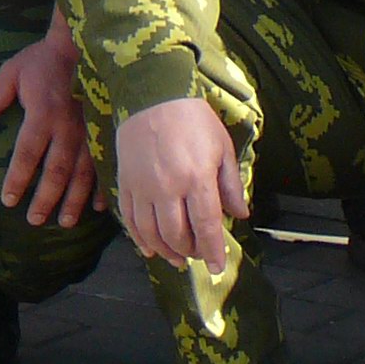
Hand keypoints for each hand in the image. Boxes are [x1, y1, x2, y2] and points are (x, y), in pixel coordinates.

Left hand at [0, 11, 99, 227]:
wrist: (84, 43)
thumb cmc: (44, 59)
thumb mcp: (12, 71)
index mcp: (43, 113)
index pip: (27, 153)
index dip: (17, 178)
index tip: (8, 200)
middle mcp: (69, 126)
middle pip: (56, 169)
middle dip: (45, 198)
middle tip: (34, 220)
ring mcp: (90, 129)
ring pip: (83, 172)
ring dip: (74, 199)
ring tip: (64, 222)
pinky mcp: (105, 129)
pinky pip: (105, 162)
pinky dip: (102, 186)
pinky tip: (99, 206)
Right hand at [112, 94, 245, 273]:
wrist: (152, 94)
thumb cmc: (193, 118)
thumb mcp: (221, 147)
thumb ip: (230, 185)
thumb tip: (239, 215)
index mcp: (197, 178)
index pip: (207, 227)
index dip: (212, 252)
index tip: (217, 269)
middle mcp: (168, 188)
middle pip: (178, 236)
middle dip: (191, 252)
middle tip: (198, 255)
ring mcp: (143, 188)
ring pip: (152, 234)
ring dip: (166, 251)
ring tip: (177, 258)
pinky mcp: (125, 184)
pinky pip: (130, 221)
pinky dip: (140, 240)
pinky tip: (149, 248)